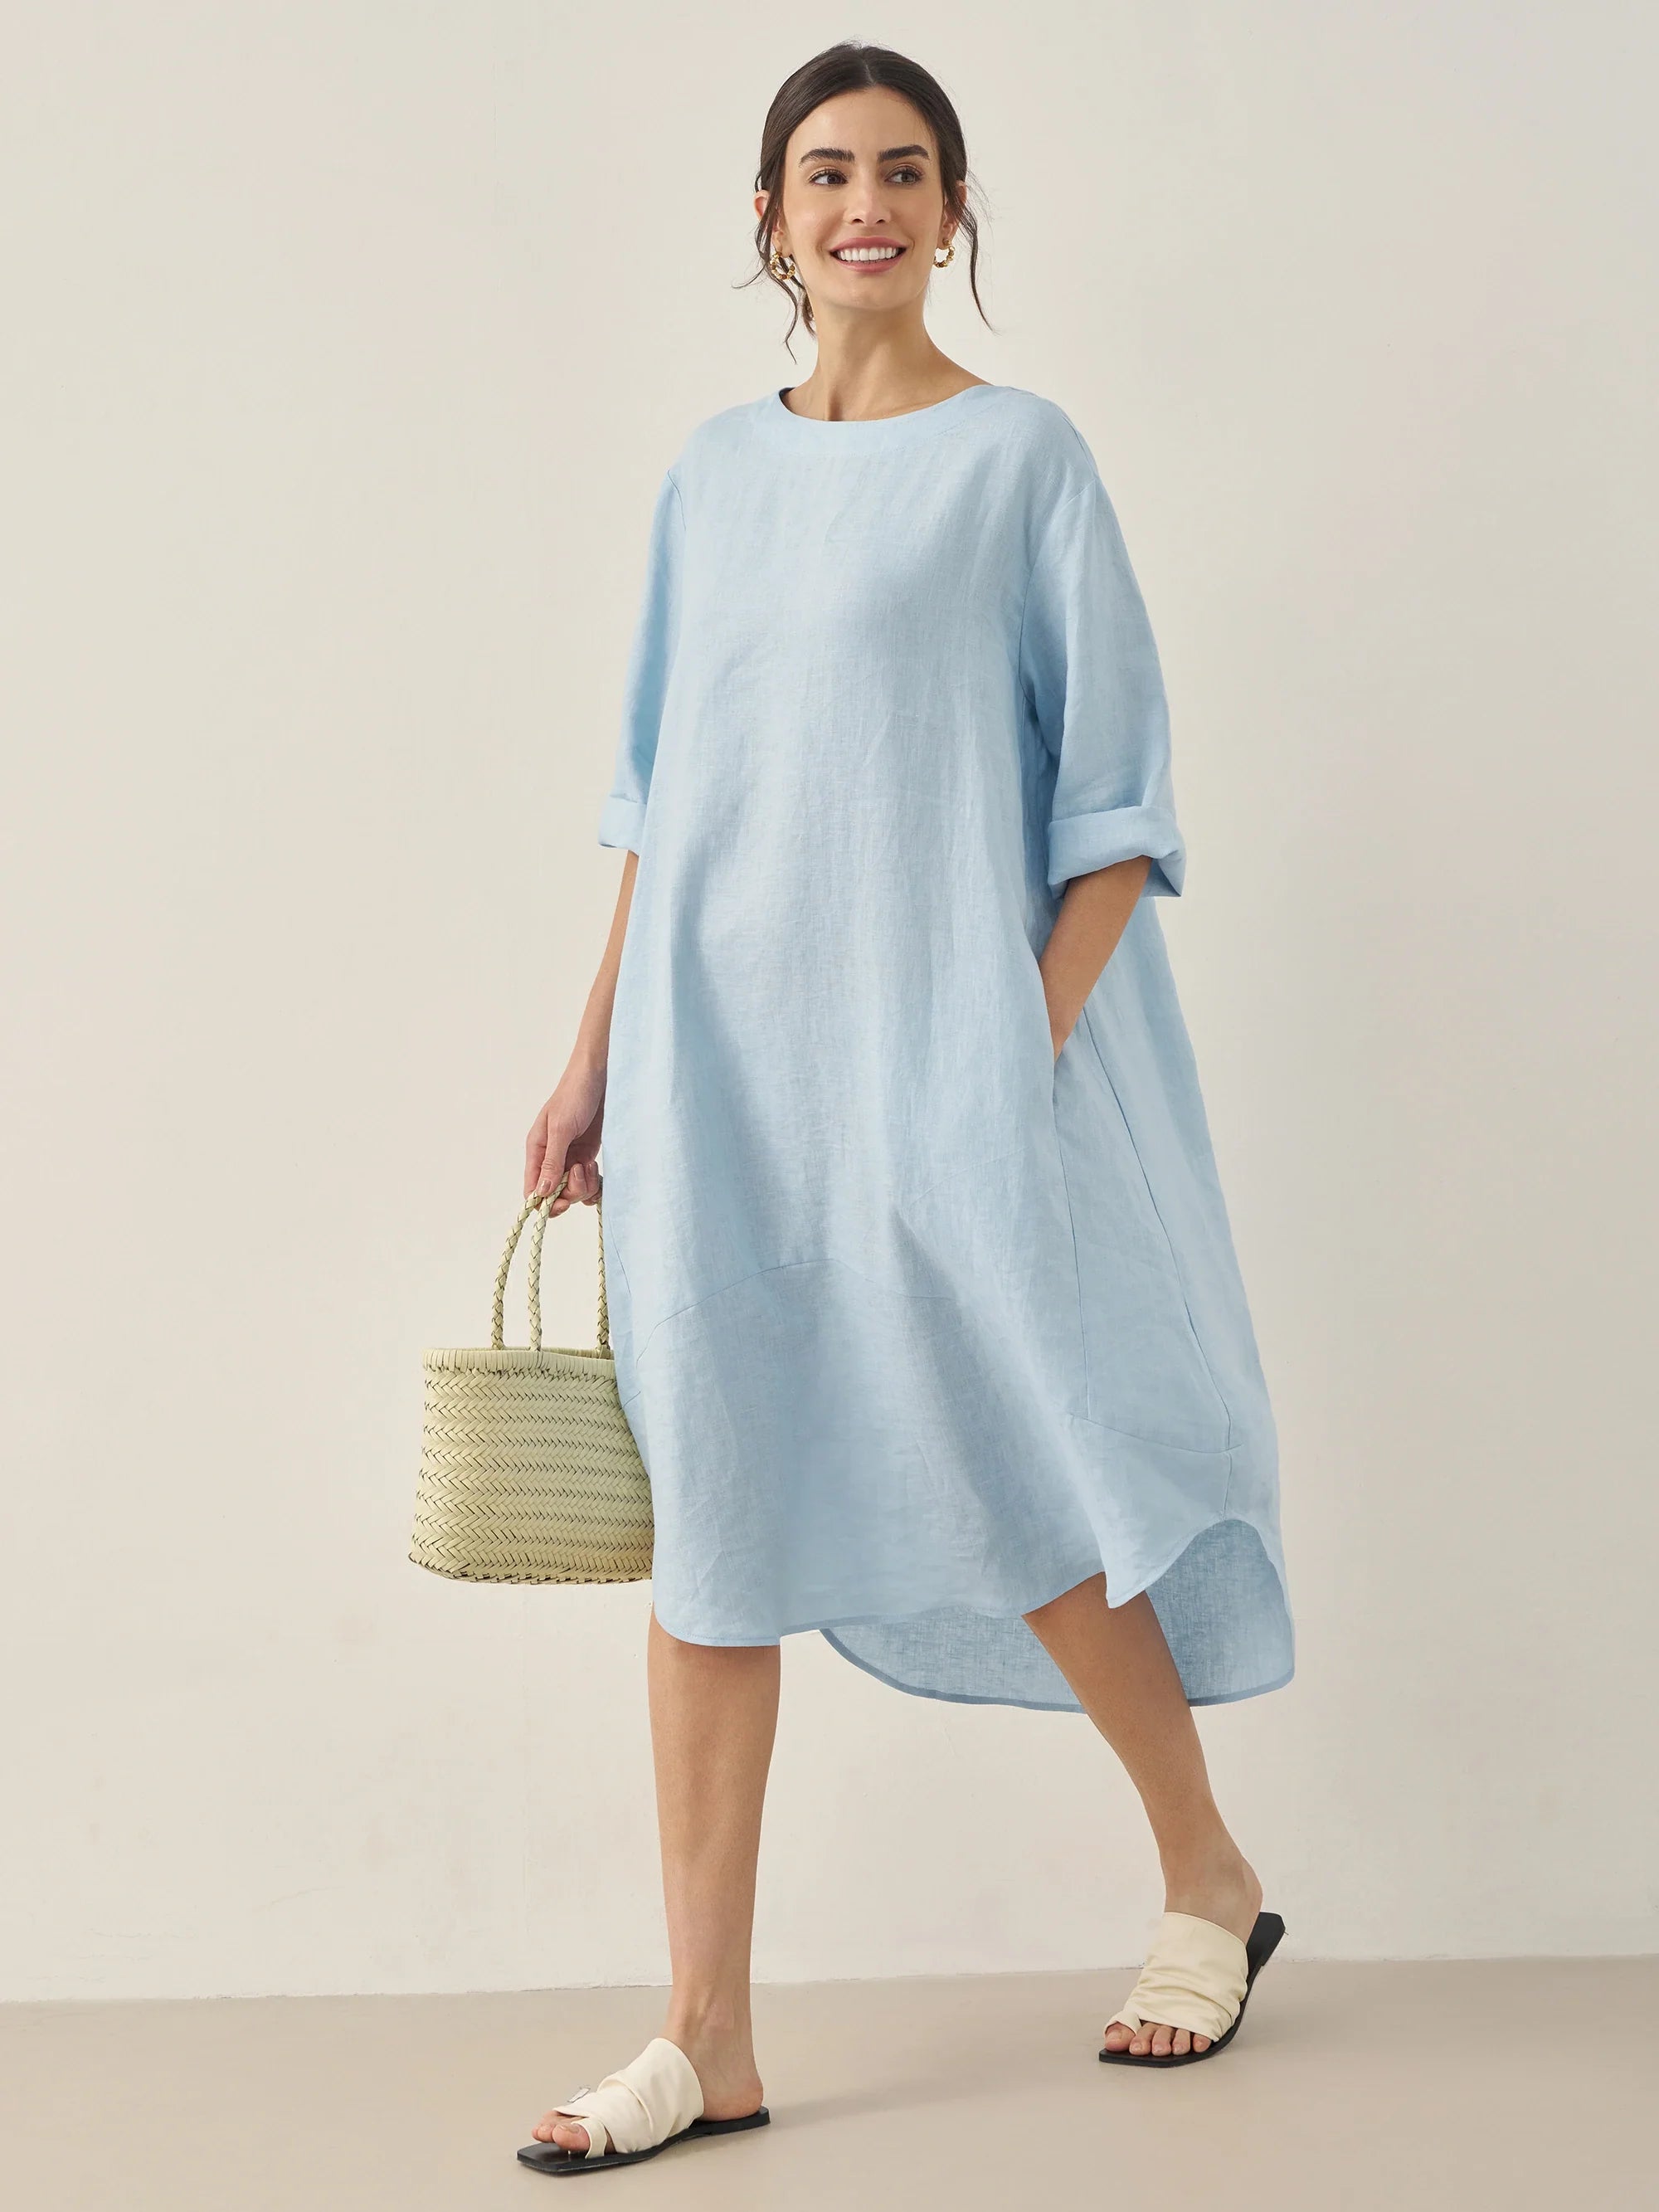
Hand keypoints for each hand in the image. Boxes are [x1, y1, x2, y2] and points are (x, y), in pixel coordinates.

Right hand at [524, 1057, 606, 1214]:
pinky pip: (587, 1182)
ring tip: (591, 1164)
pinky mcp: (587, 1156)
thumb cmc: (575, 1095)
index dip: (545, 1203)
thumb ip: (552, 1161)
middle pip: (555, 1195)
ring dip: (584, 1185)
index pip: (532, 1189)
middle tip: (582, 1171)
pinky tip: (598, 1169)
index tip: (562, 1202)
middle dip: (571, 1192)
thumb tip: (541, 1193)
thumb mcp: (561, 1128)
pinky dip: (594, 1182)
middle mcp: (551, 1158)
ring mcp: (570, 1158)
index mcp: (537, 1150)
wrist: (600, 1077)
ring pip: (573, 1190)